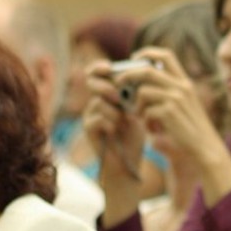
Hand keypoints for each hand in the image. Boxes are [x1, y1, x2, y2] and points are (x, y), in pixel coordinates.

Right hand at [82, 60, 146, 191]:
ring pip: (98, 101)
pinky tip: (117, 130)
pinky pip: (96, 119)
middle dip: (105, 86)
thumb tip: (142, 73)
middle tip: (117, 96)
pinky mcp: (88, 130)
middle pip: (92, 82)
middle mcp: (96, 101)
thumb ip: (135, 93)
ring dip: (115, 111)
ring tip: (125, 121)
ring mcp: (90, 115)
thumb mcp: (138, 111)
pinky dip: (110, 123)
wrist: (127, 163)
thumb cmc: (134, 136)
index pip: (97, 72)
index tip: (109, 67)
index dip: (100, 67)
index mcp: (108, 93)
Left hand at [122, 47, 225, 162]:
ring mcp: (177, 98)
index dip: (147, 53)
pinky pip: (146, 110)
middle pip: (148, 70)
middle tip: (117, 83)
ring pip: (143, 91)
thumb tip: (137, 86)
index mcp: (185, 82)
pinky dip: (145, 120)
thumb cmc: (190, 129)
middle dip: (128, 75)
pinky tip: (152, 129)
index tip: (134, 59)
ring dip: (136, 104)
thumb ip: (165, 93)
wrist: (205, 148)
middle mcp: (182, 87)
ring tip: (140, 116)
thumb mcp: (182, 105)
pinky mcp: (170, 112)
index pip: (166, 55)